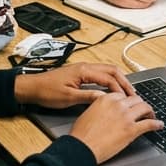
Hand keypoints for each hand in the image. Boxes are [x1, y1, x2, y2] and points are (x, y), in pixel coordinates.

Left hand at [15, 62, 134, 108]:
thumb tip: (105, 99)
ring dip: (118, 80)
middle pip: (112, 70)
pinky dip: (110, 79)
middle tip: (133, 93)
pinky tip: (112, 88)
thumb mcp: (68, 98)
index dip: (119, 89)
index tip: (126, 99)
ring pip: (107, 70)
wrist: (32, 87)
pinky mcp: (81, 72)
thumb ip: (88, 97)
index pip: (108, 78)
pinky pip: (101, 73)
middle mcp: (86, 66)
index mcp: (84, 71)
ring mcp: (84, 68)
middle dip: (124, 81)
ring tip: (126, 91)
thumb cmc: (47, 91)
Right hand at [69, 90, 162, 164]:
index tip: (131, 105)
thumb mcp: (88, 112)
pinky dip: (156, 124)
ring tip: (152, 116)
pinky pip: (149, 124)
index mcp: (107, 99)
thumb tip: (106, 110)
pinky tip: (159, 125)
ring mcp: (126, 116)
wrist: (81, 147)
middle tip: (142, 110)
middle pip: (136, 99)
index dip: (129, 101)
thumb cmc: (81, 134)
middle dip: (140, 104)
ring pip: (145, 108)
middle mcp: (118, 105)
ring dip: (150, 112)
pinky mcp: (131, 130)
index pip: (124, 95)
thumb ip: (100, 107)